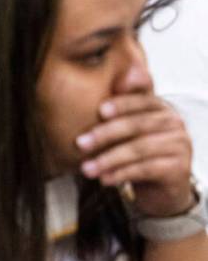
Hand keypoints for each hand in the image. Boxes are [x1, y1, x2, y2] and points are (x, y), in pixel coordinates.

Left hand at [76, 94, 194, 217]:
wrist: (160, 184)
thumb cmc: (137, 146)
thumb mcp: (128, 125)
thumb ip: (118, 104)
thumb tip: (115, 76)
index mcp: (160, 106)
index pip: (141, 100)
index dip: (121, 104)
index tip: (100, 110)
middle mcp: (174, 123)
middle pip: (136, 125)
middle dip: (105, 134)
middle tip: (80, 143)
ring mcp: (180, 145)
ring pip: (138, 149)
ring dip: (108, 159)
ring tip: (86, 168)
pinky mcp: (180, 169)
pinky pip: (145, 169)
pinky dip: (121, 174)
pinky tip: (104, 178)